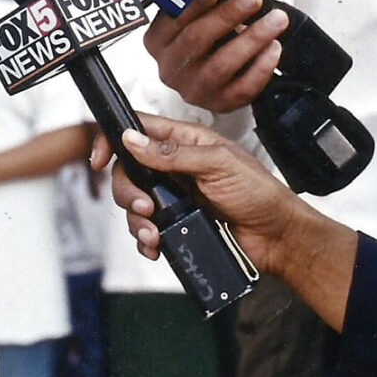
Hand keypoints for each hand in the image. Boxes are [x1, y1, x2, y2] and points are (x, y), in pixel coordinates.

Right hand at [93, 112, 298, 275]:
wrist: (277, 236)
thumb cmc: (259, 193)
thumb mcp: (218, 164)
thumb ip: (173, 153)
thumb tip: (133, 139)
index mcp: (186, 142)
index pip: (140, 129)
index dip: (113, 138)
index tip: (99, 159)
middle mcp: (175, 167)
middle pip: (129, 171)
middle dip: (127, 191)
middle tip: (145, 208)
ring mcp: (175, 196)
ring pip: (135, 203)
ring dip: (136, 221)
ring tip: (154, 234)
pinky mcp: (178, 224)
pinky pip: (148, 230)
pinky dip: (145, 240)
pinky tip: (156, 247)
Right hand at [142, 0, 288, 112]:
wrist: (220, 76)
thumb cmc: (209, 35)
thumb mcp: (202, 14)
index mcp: (157, 43)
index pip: (170, 23)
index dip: (192, 6)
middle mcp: (169, 70)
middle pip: (196, 41)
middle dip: (228, 16)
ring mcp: (194, 91)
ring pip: (221, 65)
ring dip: (252, 39)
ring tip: (276, 19)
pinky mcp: (219, 105)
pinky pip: (242, 88)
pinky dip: (261, 68)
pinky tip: (275, 48)